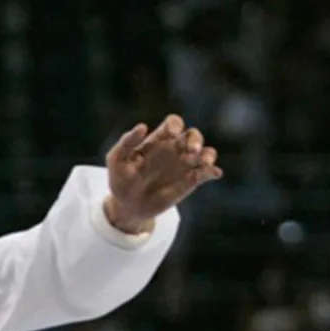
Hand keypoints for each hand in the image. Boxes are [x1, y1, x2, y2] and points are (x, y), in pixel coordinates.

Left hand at [105, 115, 221, 233]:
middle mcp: (174, 149)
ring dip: (208, 154)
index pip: (173, 124)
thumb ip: (126, 142)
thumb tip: (143, 126)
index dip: (175, 125)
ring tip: (204, 162)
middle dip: (195, 139)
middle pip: (192, 135)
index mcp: (158, 140)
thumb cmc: (120, 180)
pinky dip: (212, 171)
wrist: (129, 207)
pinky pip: (206, 173)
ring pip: (204, 152)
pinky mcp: (191, 182)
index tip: (172, 134)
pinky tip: (213, 173)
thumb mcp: (116, 160)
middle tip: (191, 151)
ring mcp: (184, 165)